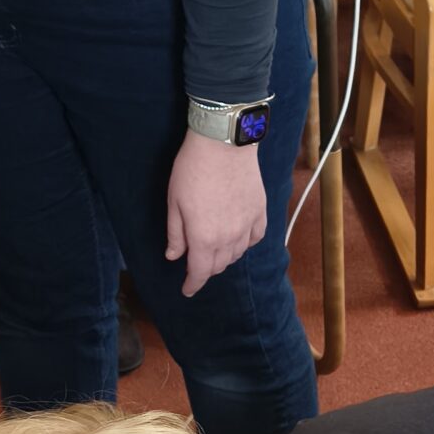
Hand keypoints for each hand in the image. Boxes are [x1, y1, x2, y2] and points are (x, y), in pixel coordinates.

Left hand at [165, 129, 267, 298]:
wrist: (223, 143)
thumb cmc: (192, 169)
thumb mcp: (174, 202)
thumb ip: (176, 234)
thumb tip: (174, 256)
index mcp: (203, 238)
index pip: (200, 272)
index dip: (192, 284)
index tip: (187, 290)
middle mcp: (228, 238)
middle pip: (219, 265)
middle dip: (206, 269)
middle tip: (196, 262)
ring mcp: (247, 225)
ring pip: (237, 254)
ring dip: (225, 257)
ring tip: (215, 250)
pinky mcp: (260, 212)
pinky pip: (255, 238)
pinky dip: (245, 243)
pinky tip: (238, 237)